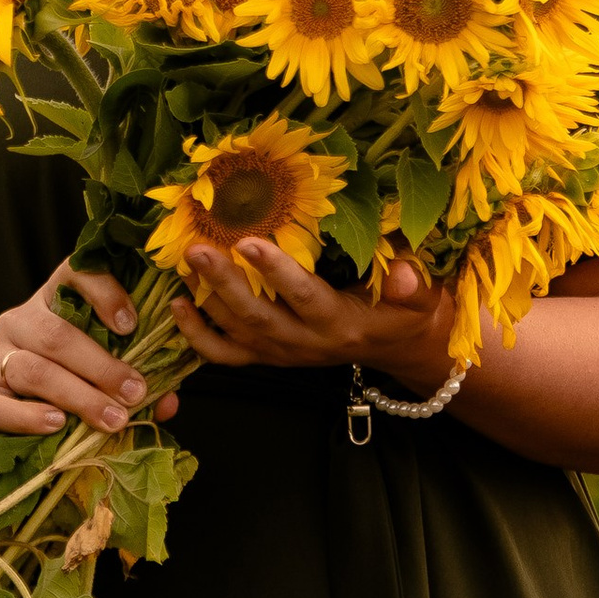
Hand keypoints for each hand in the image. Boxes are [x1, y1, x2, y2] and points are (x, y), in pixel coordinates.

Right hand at [0, 263, 180, 438]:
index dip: (103, 292)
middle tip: (135, 394)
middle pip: (57, 335)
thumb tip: (168, 402)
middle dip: (102, 367)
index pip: (74, 273)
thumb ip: (131, 379)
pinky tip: (56, 425)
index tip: (132, 325)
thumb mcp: (95, 367)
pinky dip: (27, 417)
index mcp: (52, 299)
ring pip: (32, 369)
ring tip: (110, 419)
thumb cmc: (61, 377)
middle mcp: (19, 320)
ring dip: (77, 396)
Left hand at [169, 242, 457, 393]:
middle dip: (223, 284)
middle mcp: (306, 344)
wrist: (400, 346)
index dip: (277, 272)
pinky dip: (196, 334)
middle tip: (196, 247)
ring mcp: (283, 354)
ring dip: (204, 300)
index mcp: (341, 325)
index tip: (249, 240)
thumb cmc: (409, 311)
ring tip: (183, 262)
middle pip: (257, 318)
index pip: (305, 297)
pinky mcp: (269, 357)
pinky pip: (225, 355)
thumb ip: (414, 284)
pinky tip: (175, 305)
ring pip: (236, 334)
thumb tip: (404, 272)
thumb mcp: (424, 296)